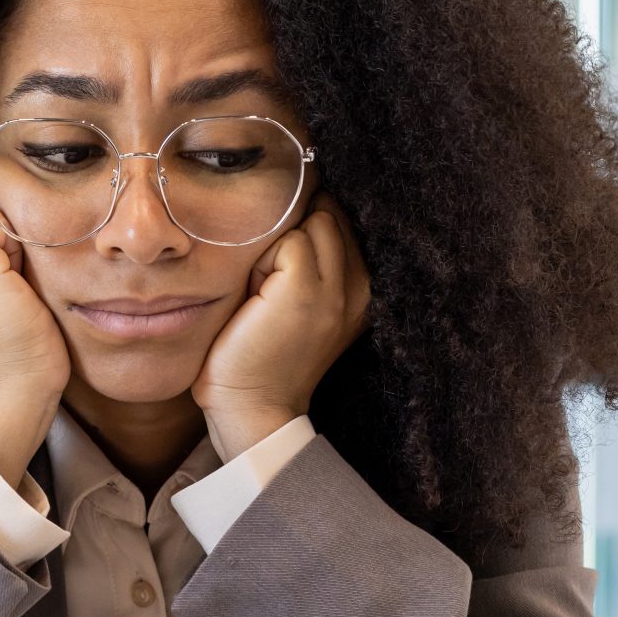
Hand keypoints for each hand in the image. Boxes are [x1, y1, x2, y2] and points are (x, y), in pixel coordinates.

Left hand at [191, 198, 371, 460]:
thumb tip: (304, 207)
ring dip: (278, 250)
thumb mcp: (303, 306)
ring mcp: (337, 289)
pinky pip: (287, 240)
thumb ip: (316, 265)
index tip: (284, 275)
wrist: (252, 408)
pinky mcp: (306, 290)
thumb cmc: (261, 356)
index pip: (345, 224)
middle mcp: (362, 288)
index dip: (308, 233)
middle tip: (270, 288)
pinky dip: (262, 263)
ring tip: (264, 294)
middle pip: (331, 217)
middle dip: (295, 237)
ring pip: (313, 223)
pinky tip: (255, 300)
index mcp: (365, 292)